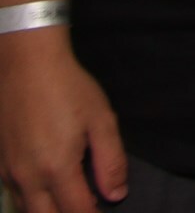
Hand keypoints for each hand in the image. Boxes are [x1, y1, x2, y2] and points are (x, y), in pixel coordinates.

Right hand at [0, 27, 125, 212]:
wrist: (26, 66)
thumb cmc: (69, 89)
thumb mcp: (101, 120)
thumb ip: (110, 162)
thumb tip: (116, 195)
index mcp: (57, 168)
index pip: (77, 211)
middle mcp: (28, 177)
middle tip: (86, 210)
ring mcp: (8, 171)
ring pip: (26, 210)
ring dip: (47, 212)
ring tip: (67, 204)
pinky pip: (13, 194)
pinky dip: (30, 201)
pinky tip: (45, 192)